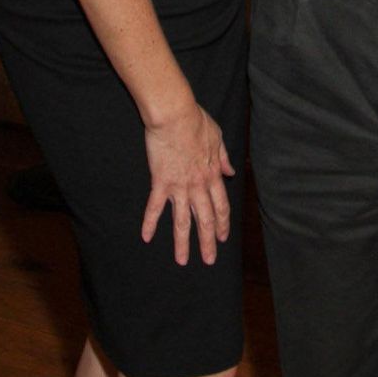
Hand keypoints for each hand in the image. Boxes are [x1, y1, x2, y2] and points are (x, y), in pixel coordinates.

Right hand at [142, 103, 234, 265]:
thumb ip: (223, 157)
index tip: (223, 238)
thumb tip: (231, 171)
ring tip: (182, 261)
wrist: (176, 115)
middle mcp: (198, 185)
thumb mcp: (218, 137)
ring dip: (183, 243)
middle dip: (208, 242)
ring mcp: (179, 186)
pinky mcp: (160, 182)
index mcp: (212, 174)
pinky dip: (150, 223)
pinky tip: (146, 237)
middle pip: (205, 219)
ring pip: (183, 221)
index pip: (221, 206)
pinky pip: (155, 207)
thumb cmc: (196, 121)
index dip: (223, 223)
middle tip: (209, 260)